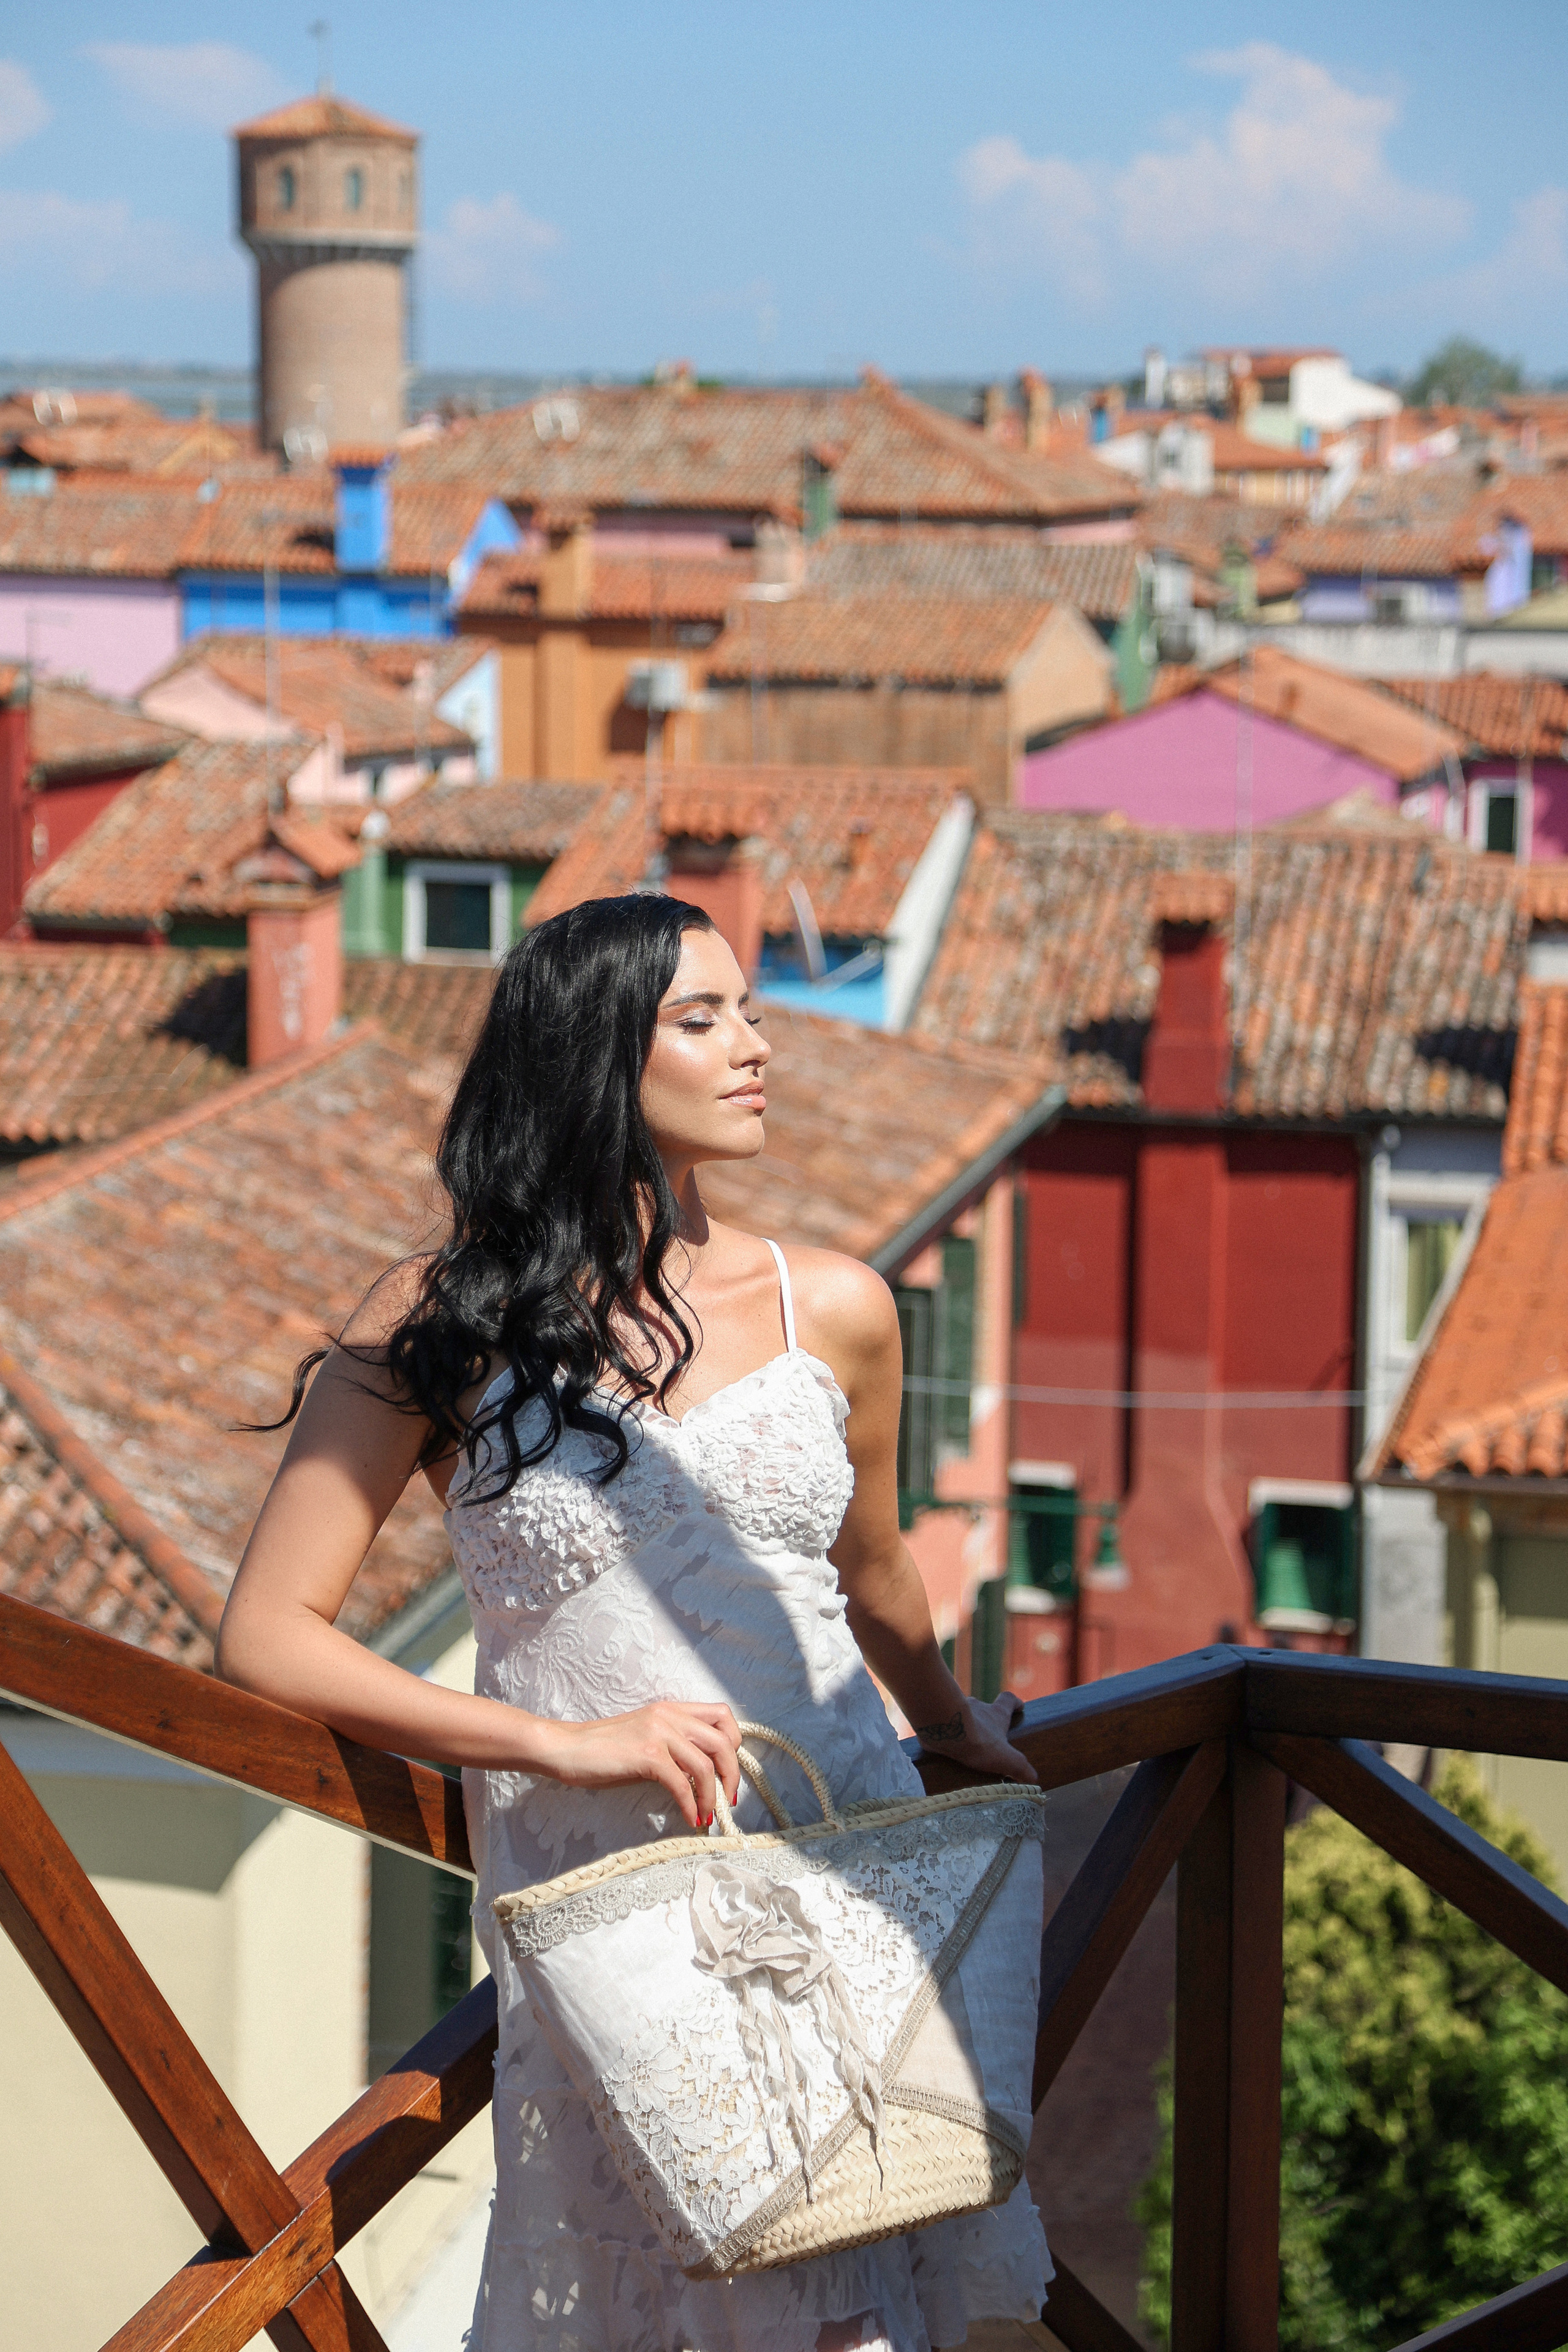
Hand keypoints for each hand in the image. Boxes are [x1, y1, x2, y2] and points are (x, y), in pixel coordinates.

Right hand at [531, 1701, 743, 1829]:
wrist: (565, 1748)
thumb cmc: (602, 1749)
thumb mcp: (645, 1739)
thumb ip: (673, 1747)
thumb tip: (701, 1775)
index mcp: (671, 1710)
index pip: (722, 1715)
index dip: (733, 1743)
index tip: (727, 1771)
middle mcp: (669, 1716)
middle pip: (723, 1741)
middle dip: (732, 1774)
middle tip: (728, 1799)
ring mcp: (658, 1733)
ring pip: (706, 1765)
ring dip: (712, 1796)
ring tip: (707, 1815)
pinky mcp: (647, 1755)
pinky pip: (682, 1784)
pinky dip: (691, 1805)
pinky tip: (690, 1818)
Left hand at [915, 1690, 1037, 1786]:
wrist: (943, 1730)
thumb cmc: (978, 1741)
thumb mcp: (1006, 1758)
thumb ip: (1021, 1768)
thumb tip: (1033, 1779)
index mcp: (996, 1714)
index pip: (1008, 1700)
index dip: (1014, 1702)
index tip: (1018, 1706)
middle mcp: (976, 1707)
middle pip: (984, 1709)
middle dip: (986, 1720)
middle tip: (987, 1737)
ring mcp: (955, 1710)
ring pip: (962, 1716)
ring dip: (964, 1727)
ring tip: (963, 1746)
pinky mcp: (938, 1717)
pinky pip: (943, 1724)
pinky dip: (945, 1734)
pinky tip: (944, 1748)